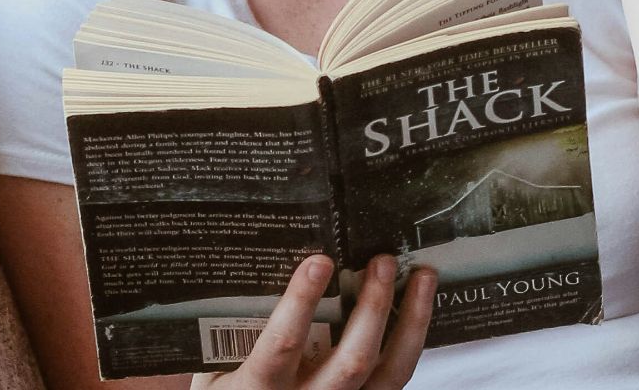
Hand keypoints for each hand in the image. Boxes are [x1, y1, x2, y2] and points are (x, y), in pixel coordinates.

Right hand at [198, 253, 435, 389]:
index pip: (283, 346)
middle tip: (382, 261)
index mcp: (260, 388)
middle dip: (373, 307)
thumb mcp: (217, 369)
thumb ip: (235, 332)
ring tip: (421, 276)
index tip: (318, 261)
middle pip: (352, 360)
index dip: (301, 304)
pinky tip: (421, 307)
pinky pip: (397, 377)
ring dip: (410, 321)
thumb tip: (262, 267)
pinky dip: (413, 338)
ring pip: (389, 373)